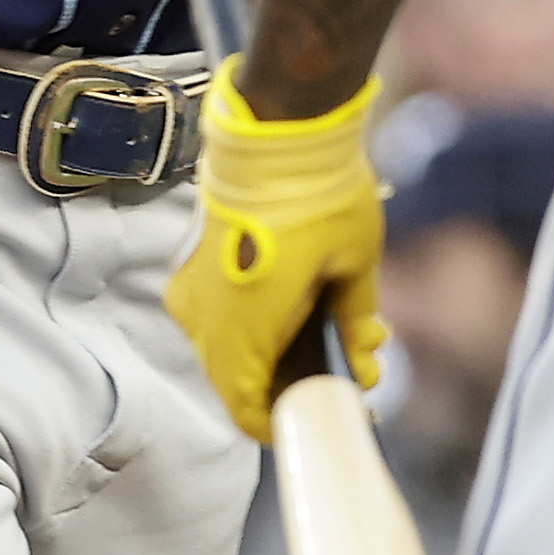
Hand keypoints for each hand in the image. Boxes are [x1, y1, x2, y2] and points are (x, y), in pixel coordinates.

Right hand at [163, 66, 387, 440]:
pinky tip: (303, 303)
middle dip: (297, 382)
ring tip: (345, 331)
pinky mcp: (191, 264)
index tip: (322, 418)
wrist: (277, 131)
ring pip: (230, 349)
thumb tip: (361, 354)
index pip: (247, 408)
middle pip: (241, 381)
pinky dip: (256, 321)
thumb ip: (354, 319)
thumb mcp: (355, 264)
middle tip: (354, 369)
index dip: (282, 423)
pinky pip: (219, 315)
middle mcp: (205, 319)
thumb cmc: (322, 197)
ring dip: (279, 350)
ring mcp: (192, 291)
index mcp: (243, 328)